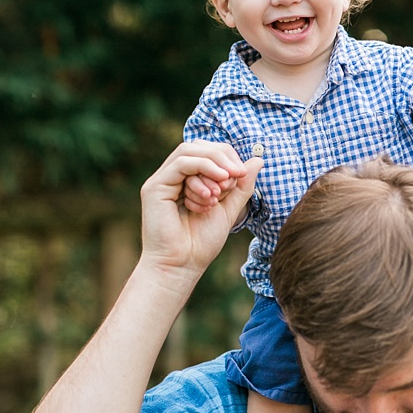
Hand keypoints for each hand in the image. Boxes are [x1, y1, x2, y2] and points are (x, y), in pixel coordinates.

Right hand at [139, 141, 261, 275]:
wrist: (181, 266)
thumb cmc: (201, 242)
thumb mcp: (229, 209)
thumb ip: (241, 186)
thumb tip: (258, 160)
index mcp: (187, 180)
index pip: (207, 151)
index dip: (227, 156)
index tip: (242, 175)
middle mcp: (172, 177)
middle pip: (198, 146)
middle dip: (222, 157)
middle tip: (235, 176)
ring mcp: (162, 180)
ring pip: (189, 152)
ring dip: (213, 165)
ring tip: (222, 189)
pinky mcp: (154, 187)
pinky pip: (180, 164)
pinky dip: (201, 170)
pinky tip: (213, 190)